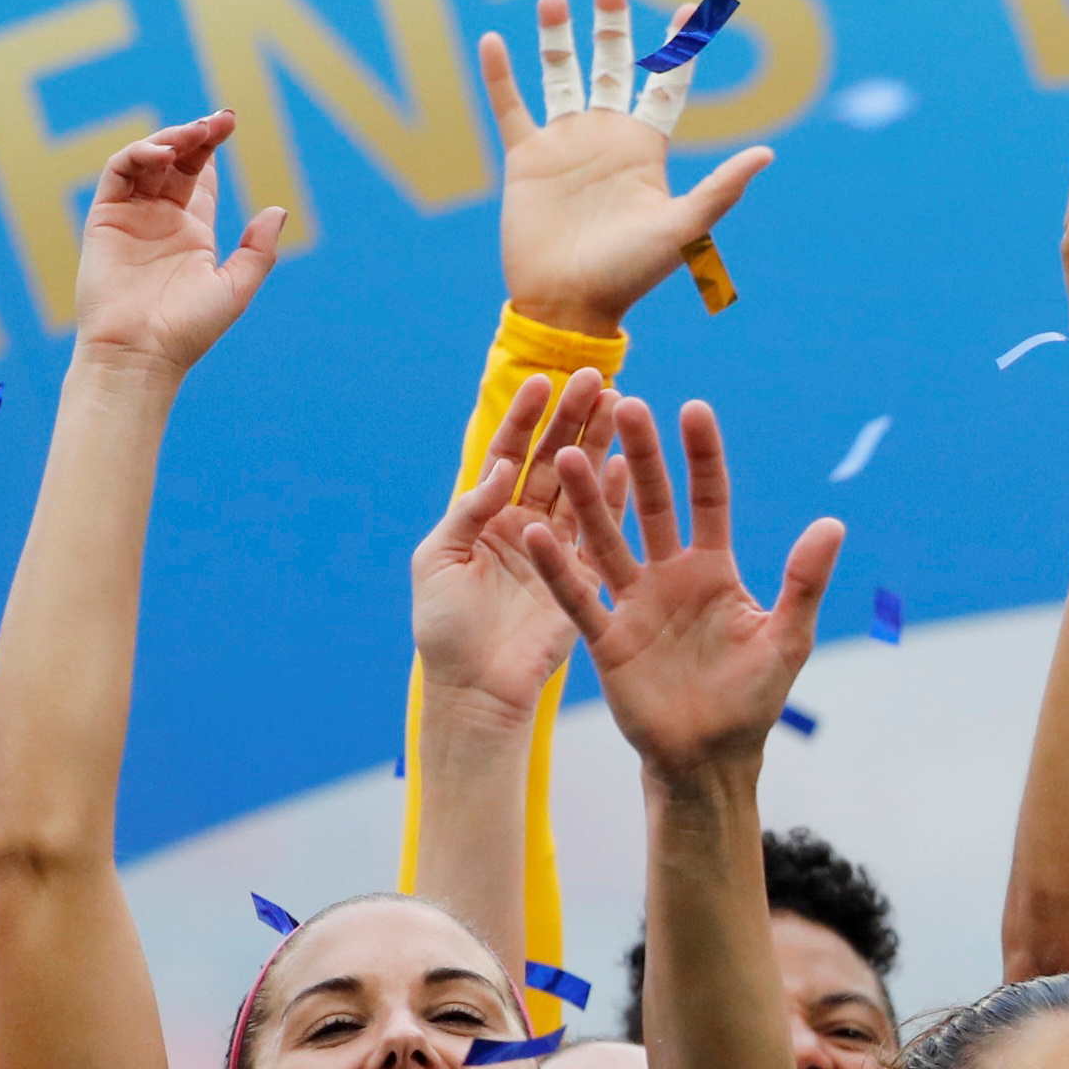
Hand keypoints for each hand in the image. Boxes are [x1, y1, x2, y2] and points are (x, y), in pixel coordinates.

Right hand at [68, 111, 283, 372]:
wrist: (142, 351)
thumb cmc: (189, 328)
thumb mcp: (235, 286)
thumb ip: (258, 249)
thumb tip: (279, 210)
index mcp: (192, 232)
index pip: (200, 178)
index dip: (211, 149)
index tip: (228, 124)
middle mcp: (160, 219)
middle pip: (176, 163)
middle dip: (196, 136)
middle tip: (219, 119)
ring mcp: (131, 216)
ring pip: (147, 161)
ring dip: (170, 140)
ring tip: (195, 132)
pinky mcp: (104, 217)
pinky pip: (118, 174)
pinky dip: (138, 155)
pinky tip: (163, 154)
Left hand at [414, 369, 610, 723]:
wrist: (477, 690)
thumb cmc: (445, 632)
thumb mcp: (439, 561)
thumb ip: (467, 513)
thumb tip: (498, 471)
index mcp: (484, 518)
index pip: (507, 455)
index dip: (525, 419)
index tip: (543, 382)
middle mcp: (522, 526)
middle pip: (552, 462)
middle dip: (573, 419)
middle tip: (596, 379)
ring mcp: (555, 551)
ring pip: (581, 490)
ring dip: (601, 448)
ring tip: (622, 409)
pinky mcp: (582, 580)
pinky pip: (601, 534)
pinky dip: (615, 501)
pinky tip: (629, 469)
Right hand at [477, 0, 772, 337]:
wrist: (569, 303)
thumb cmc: (630, 273)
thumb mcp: (682, 229)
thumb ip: (721, 189)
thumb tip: (768, 154)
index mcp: (646, 148)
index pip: (666, 85)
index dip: (678, 48)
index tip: (689, 9)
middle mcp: (607, 137)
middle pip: (613, 67)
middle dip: (611, 25)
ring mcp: (564, 144)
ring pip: (560, 76)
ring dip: (557, 38)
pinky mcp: (525, 158)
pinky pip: (510, 106)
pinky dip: (500, 74)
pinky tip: (494, 39)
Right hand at [522, 396, 845, 780]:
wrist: (710, 757)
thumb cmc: (752, 700)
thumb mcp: (786, 638)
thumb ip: (804, 581)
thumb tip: (834, 522)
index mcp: (715, 571)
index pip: (709, 500)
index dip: (703, 457)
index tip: (693, 409)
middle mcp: (670, 576)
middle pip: (653, 506)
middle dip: (642, 459)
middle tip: (626, 404)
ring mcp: (635, 603)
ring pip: (608, 540)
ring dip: (589, 501)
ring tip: (568, 454)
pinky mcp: (608, 638)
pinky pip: (579, 597)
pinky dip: (557, 567)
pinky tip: (536, 532)